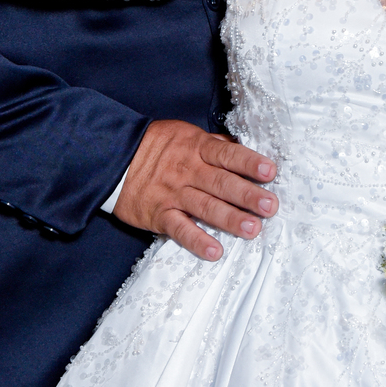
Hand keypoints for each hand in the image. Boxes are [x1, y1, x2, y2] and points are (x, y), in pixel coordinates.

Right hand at [114, 120, 277, 260]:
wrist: (115, 158)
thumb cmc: (158, 146)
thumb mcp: (187, 135)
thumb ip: (215, 145)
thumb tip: (243, 148)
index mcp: (197, 148)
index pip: (227, 154)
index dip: (249, 162)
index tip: (270, 171)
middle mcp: (188, 170)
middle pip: (221, 183)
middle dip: (247, 195)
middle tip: (270, 206)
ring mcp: (173, 193)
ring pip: (205, 207)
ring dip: (229, 219)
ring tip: (252, 229)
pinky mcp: (159, 214)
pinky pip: (179, 228)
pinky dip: (196, 240)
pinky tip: (215, 251)